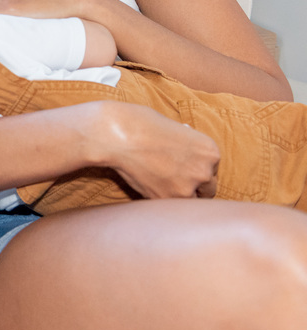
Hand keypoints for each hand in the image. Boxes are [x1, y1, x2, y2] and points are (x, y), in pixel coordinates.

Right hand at [93, 101, 219, 198]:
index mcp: (210, 151)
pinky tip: (148, 184)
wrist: (115, 134)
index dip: (196, 168)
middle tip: (173, 179)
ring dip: (178, 195)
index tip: (182, 166)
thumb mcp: (173, 129)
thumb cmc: (140, 124)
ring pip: (190, 201)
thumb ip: (186, 145)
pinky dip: (161, 198)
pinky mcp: (165, 200)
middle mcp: (204, 171)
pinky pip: (169, 206)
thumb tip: (186, 153)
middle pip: (208, 189)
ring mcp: (186, 188)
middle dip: (194, 185)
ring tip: (158, 182)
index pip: (212, 169)